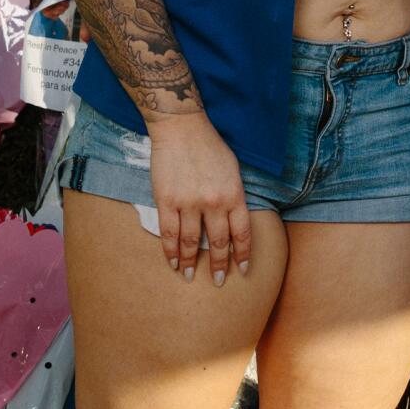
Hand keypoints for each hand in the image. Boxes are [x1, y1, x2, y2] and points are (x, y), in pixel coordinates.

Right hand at [145, 110, 251, 285]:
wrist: (182, 128)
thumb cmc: (210, 147)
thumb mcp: (233, 171)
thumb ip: (234, 197)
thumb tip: (233, 222)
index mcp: (234, 195)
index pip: (242, 234)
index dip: (242, 255)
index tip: (242, 269)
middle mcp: (214, 202)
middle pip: (217, 243)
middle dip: (218, 265)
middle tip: (219, 281)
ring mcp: (189, 203)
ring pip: (191, 242)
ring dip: (191, 263)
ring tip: (191, 276)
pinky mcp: (167, 201)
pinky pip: (169, 234)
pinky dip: (170, 252)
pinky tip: (173, 263)